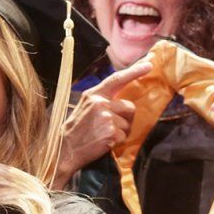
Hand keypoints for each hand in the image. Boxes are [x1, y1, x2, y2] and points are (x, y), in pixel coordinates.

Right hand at [52, 62, 152, 187]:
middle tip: (111, 127)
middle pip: (129, 107)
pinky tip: (104, 142)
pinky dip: (117, 141)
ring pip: (128, 123)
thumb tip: (122, 98)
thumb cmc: (77, 129)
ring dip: (121, 132)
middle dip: (125, 118)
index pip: (117, 79)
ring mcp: (106, 118)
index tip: (148, 64)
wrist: (65, 149)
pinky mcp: (110, 132)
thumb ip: (102, 99)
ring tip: (104, 135)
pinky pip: (124, 136)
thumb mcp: (86, 106)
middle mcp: (100, 103)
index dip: (134, 71)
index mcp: (94, 95)